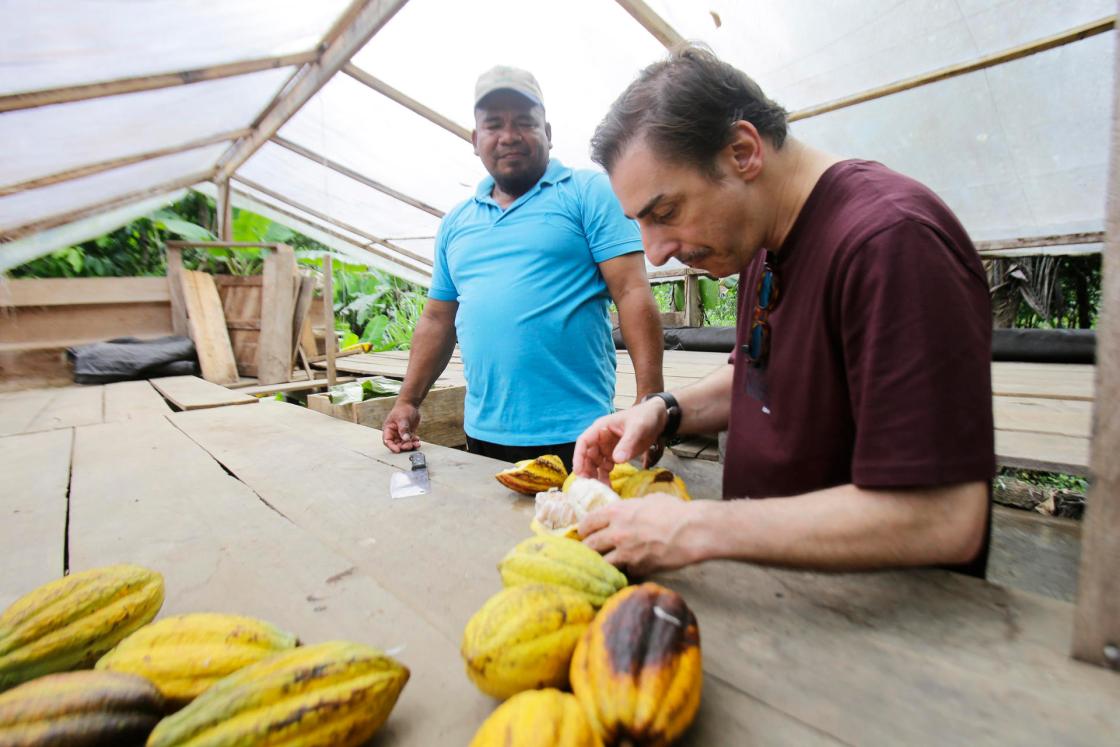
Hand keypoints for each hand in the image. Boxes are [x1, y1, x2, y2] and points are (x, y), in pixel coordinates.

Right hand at [382, 402, 420, 451]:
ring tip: (416, 444)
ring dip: (410, 445)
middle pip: (397, 444)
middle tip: (410, 445)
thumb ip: (403, 429)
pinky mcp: (408, 434)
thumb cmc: (403, 409)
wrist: (410, 404)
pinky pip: (410, 441)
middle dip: (403, 446)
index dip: (392, 447)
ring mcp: (401, 434)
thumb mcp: (402, 418)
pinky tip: (417, 440)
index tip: (398, 450)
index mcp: (388, 429)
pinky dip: (414, 442)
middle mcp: (394, 433)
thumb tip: (405, 439)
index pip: (387, 441)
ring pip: (404, 444)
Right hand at [573, 399, 665, 480]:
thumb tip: (617, 460)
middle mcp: (601, 439)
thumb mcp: (637, 428)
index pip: (584, 442)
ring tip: (601, 489)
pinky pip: (606, 467)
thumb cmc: (645, 417)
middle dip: (587, 470)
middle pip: (588, 456)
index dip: (579, 456)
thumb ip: (627, 443)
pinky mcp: (616, 455)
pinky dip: (605, 477)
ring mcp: (607, 448)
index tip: (579, 471)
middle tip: (590, 485)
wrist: (658, 418)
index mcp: (601, 428)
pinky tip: (608, 487)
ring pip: (595, 464)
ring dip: (596, 475)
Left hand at [579, 494, 700, 576]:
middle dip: (587, 549)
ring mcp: (625, 552)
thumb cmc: (675, 511)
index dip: (583, 529)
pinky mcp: (637, 568)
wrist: (692, 530)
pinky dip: (625, 571)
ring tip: (604, 564)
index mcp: (616, 512)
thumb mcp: (649, 500)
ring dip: (602, 563)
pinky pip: (624, 572)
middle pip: (589, 545)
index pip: (587, 522)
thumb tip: (629, 511)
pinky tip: (629, 569)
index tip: (584, 533)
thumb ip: (632, 508)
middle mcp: (616, 532)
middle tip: (590, 550)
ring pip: (601, 563)